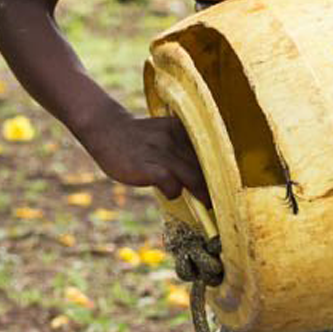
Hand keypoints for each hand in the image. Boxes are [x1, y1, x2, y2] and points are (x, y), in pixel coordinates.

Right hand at [82, 108, 208, 202]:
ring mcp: (162, 152)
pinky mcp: (148, 167)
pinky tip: (169, 192)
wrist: (106, 129)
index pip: (210, 152)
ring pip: (194, 177)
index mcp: (182, 129)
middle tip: (218, 200)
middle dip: (213, 186)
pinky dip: (174, 192)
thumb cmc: (138, 138)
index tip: (226, 185)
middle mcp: (175, 139)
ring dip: (200, 193)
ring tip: (204, 203)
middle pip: (205, 167)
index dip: (220, 171)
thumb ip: (182, 147)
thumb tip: (204, 173)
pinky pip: (172, 185)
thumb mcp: (164, 133)